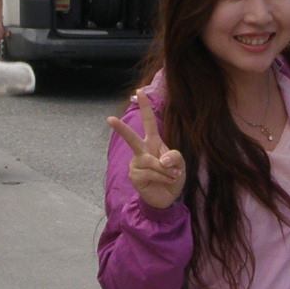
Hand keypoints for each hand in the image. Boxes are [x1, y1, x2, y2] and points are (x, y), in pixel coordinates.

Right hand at [106, 90, 185, 209]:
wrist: (168, 197)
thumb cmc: (172, 176)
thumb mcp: (180, 163)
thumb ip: (174, 156)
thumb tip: (160, 160)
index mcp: (153, 142)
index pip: (148, 121)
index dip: (145, 106)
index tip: (138, 91)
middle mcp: (142, 150)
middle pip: (131, 138)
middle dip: (120, 129)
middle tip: (109, 119)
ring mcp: (136, 163)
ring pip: (153, 162)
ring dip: (167, 171)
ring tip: (172, 176)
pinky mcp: (135, 176)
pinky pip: (152, 174)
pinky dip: (163, 178)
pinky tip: (165, 182)